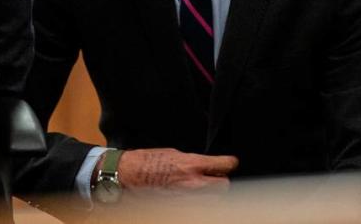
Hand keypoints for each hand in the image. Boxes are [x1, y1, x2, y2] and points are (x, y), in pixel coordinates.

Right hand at [117, 148, 238, 193]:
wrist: (129, 175)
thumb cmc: (148, 161)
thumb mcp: (174, 153)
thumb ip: (194, 161)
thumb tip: (207, 165)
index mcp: (191, 165)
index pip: (223, 165)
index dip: (229, 163)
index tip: (231, 162)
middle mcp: (192, 183)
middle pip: (224, 186)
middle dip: (221, 181)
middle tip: (216, 176)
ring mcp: (187, 198)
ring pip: (213, 199)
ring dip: (211, 192)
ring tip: (203, 185)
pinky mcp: (180, 207)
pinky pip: (198, 205)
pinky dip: (199, 200)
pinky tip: (192, 193)